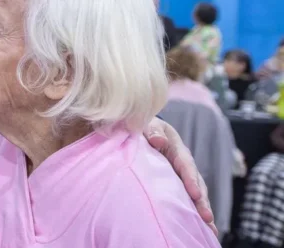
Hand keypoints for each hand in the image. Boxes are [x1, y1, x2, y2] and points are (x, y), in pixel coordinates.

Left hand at [145, 117, 216, 235]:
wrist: (144, 133)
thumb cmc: (144, 127)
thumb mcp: (147, 124)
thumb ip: (152, 131)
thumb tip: (158, 140)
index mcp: (176, 149)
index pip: (185, 164)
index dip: (190, 179)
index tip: (195, 194)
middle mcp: (184, 164)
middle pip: (196, 183)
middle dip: (202, 201)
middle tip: (206, 217)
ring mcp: (183, 176)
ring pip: (196, 194)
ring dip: (202, 210)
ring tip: (210, 230)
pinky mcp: (178, 186)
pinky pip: (188, 199)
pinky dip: (194, 214)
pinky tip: (202, 230)